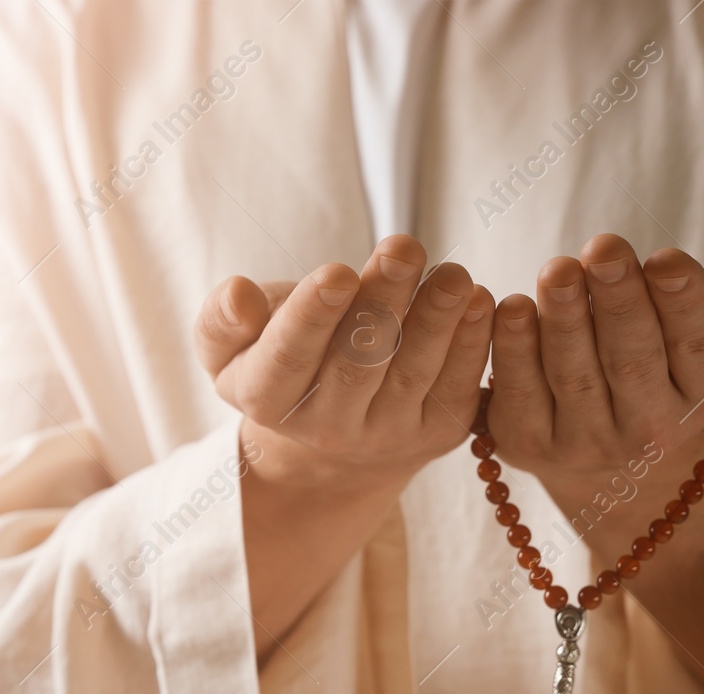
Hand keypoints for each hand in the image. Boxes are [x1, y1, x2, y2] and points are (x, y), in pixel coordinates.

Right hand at [196, 234, 494, 494]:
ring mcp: (386, 435)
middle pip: (357, 363)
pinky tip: (479, 301)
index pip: (287, 357)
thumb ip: (223, 320)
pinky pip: (457, 387)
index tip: (337, 273)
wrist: (335, 428)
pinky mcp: (436, 433)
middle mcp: (326, 429)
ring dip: (437, 321)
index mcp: (267, 399)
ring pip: (413, 375)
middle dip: (384, 302)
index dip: (313, 316)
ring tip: (452, 274)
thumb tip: (238, 293)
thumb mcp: (230, 345)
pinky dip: (471, 344)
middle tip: (403, 248)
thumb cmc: (279, 358)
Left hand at [487, 233, 703, 510]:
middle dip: (618, 301)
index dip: (683, 302)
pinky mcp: (526, 444)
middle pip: (632, 361)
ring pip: (574, 378)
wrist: (613, 459)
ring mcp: (584, 443)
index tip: (665, 257)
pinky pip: (519, 394)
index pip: (699, 348)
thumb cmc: (670, 365)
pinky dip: (512, 351)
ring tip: (557, 270)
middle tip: (602, 247)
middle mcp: (648, 431)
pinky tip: (510, 307)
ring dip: (563, 321)